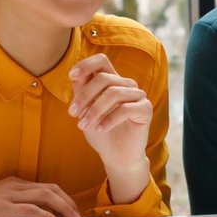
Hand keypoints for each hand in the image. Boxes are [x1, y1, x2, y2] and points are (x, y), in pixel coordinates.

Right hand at [0, 176, 80, 216]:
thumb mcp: (0, 205)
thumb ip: (18, 208)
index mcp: (14, 183)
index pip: (46, 186)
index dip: (62, 197)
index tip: (71, 208)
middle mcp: (14, 185)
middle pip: (50, 189)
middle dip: (67, 201)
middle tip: (77, 214)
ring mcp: (9, 195)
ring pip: (45, 197)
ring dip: (63, 208)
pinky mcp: (3, 207)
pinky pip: (31, 210)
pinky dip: (47, 216)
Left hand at [68, 54, 152, 194]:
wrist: (116, 156)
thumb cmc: (100, 131)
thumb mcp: (85, 110)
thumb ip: (82, 92)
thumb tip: (75, 76)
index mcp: (112, 81)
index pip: (101, 61)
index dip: (86, 64)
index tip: (71, 76)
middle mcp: (126, 84)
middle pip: (104, 78)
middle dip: (85, 96)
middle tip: (73, 114)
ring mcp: (138, 96)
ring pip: (113, 93)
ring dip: (94, 110)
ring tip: (84, 125)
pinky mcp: (145, 109)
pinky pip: (126, 109)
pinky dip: (109, 119)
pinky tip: (100, 129)